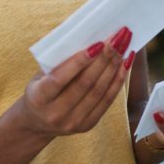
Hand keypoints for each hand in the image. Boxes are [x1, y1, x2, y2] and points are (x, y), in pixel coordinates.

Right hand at [18, 26, 134, 138]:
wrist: (37, 123)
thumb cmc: (39, 90)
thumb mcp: (39, 77)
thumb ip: (58, 63)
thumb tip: (87, 39)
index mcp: (39, 98)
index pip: (60, 78)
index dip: (80, 61)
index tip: (98, 43)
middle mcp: (56, 113)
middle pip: (86, 84)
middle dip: (105, 58)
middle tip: (118, 38)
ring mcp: (73, 122)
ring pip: (99, 91)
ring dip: (115, 66)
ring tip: (124, 46)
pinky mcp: (88, 124)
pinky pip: (107, 100)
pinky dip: (118, 80)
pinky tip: (126, 64)